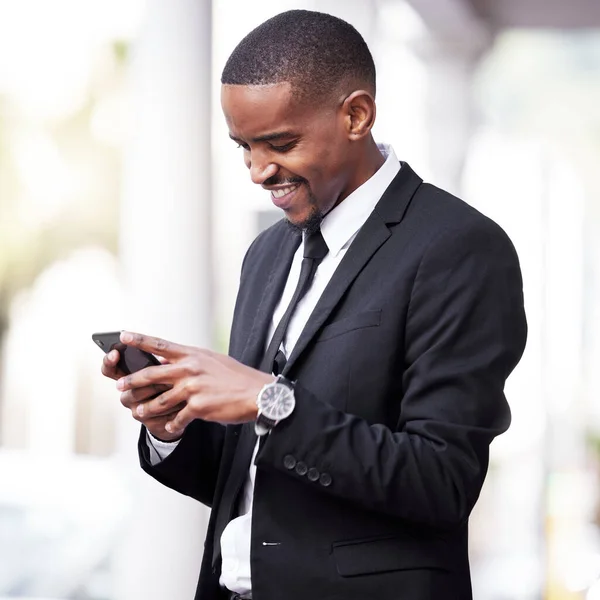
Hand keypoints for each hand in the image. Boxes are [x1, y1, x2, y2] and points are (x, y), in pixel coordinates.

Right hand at [100, 347, 179, 441]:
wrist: (180, 410)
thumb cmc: (170, 383)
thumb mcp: (165, 367)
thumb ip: (158, 361)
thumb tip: (162, 355)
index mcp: (128, 378)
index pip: (110, 369)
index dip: (109, 361)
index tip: (115, 353)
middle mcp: (128, 395)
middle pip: (130, 387)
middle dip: (150, 380)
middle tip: (167, 377)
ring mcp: (137, 410)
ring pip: (145, 402)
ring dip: (164, 394)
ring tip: (180, 389)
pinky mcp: (150, 424)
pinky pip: (160, 416)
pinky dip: (174, 409)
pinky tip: (184, 403)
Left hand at [115, 331, 274, 436]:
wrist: (256, 393)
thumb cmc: (236, 377)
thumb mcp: (213, 361)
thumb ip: (192, 362)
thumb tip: (172, 363)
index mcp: (193, 355)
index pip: (160, 345)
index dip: (139, 340)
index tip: (122, 336)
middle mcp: (190, 369)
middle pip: (151, 374)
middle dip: (132, 381)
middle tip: (120, 385)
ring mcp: (193, 388)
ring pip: (160, 400)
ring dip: (147, 408)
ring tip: (138, 412)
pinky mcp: (198, 406)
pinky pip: (177, 418)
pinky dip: (173, 424)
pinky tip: (172, 426)